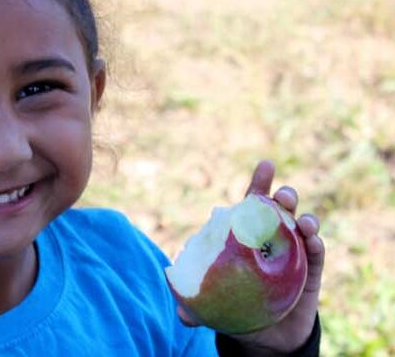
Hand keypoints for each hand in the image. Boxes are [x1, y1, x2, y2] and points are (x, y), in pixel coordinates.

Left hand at [177, 160, 324, 353]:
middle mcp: (274, 240)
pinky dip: (317, 245)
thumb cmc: (236, 307)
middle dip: (285, 197)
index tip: (266, 165)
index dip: (259, 184)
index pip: (253, 206)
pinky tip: (314, 241)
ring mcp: (296, 254)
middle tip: (283, 196)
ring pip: (304, 228)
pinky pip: (317, 256)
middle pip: (281, 211)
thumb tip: (182, 317)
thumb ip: (196, 309)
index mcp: (248, 238)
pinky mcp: (312, 273)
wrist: (266, 334)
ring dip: (305, 219)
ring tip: (302, 221)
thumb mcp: (213, 307)